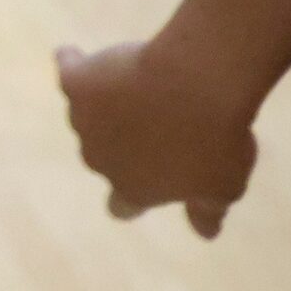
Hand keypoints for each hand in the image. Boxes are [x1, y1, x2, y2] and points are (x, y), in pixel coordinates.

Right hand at [56, 40, 257, 238]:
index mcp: (132, 190)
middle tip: (156, 121)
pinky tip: (81, 55)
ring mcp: (82, 119)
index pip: (121, 205)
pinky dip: (72, 62)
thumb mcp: (223, 186)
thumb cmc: (216, 139)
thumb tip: (205, 234)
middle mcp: (98, 159)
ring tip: (136, 83)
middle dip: (121, 142)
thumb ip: (207, 210)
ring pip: (87, 113)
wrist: (197, 84)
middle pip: (102, 155)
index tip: (146, 178)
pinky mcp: (75, 83)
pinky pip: (68, 69)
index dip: (133, 193)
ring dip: (105, 104)